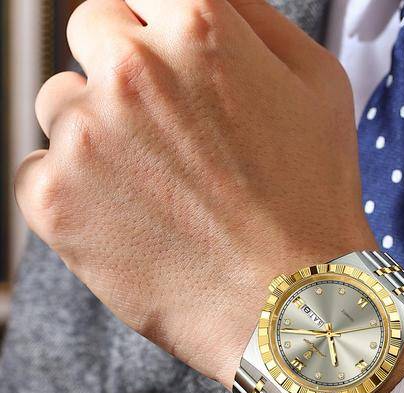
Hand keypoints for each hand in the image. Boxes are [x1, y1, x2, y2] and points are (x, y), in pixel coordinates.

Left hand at [15, 0, 374, 389]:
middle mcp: (133, 68)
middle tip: (166, 134)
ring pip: (60, 104)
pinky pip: (40, 171)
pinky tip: (132, 222)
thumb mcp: (318, 85)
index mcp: (198, 27)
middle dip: (122, 71)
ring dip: (97, 133)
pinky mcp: (54, 200)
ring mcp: (86, 134)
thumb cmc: (314, 201)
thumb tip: (204, 0)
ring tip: (157, 190)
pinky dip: (76, 192)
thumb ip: (256, 20)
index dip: (156, 31)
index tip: (169, 68)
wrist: (292, 305)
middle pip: (91, 34)